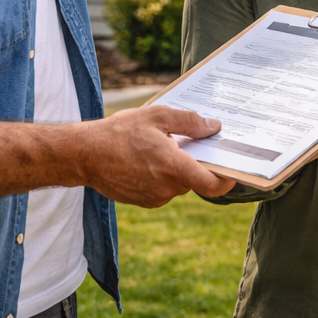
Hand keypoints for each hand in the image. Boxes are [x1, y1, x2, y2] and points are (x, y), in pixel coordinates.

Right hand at [77, 105, 235, 206]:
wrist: (84, 155)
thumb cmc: (119, 132)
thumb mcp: (157, 116)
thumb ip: (189, 121)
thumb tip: (214, 127)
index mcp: (173, 167)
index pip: (211, 184)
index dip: (227, 179)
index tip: (233, 170)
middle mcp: (166, 188)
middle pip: (194, 179)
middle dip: (195, 162)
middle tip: (187, 142)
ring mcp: (154, 198)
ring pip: (178, 183)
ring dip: (176, 169)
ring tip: (160, 147)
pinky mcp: (143, 201)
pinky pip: (163, 189)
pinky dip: (162, 176)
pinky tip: (148, 159)